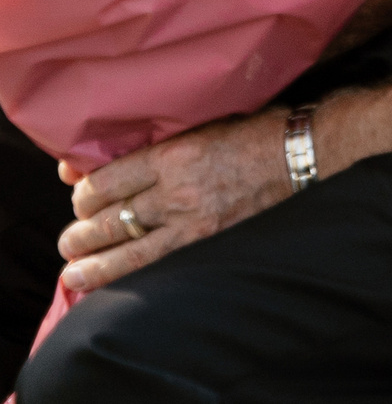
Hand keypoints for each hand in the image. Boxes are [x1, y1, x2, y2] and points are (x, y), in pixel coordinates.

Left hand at [58, 108, 293, 290]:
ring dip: (91, 259)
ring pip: (123, 245)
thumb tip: (113, 156)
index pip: (107, 181)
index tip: (80, 198)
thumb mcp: (205, 123)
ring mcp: (191, 220)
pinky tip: (99, 284)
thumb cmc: (256, 132)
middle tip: (71, 239)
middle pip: (110, 216)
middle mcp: (176, 188)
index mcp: (174, 153)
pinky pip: (151, 264)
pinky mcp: (206, 241)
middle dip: (81, 232)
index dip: (84, 193)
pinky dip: (119, 275)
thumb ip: (161, 140)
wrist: (304, 153)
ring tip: (73, 268)